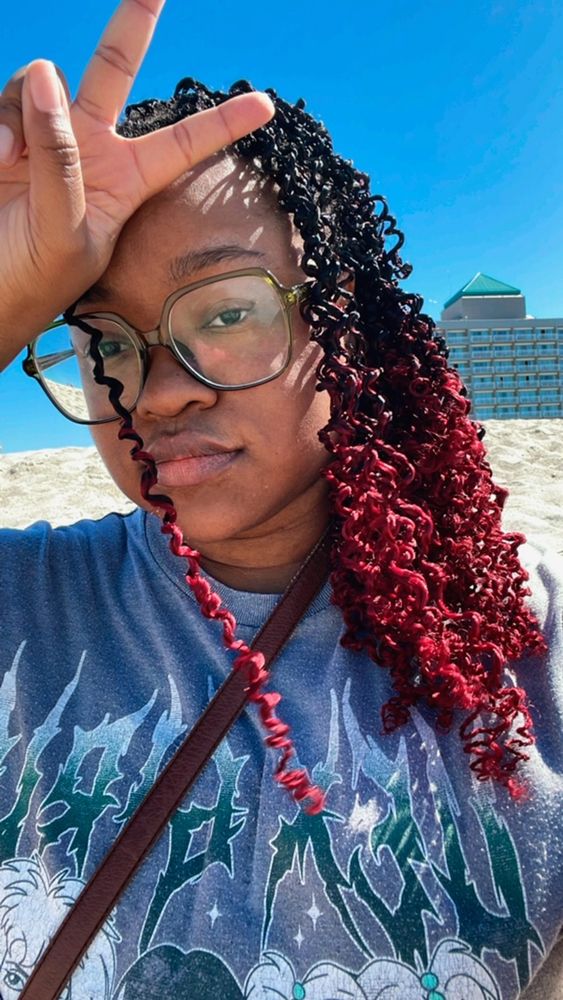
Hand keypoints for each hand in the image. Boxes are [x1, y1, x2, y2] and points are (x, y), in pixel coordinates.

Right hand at [0, 0, 272, 368]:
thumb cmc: (36, 279)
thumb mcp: (66, 233)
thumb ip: (63, 161)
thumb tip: (48, 80)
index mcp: (125, 181)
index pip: (181, 144)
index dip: (221, 125)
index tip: (267, 106)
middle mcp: (88, 148)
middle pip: (114, 68)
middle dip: (133, 24)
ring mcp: (42, 137)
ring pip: (39, 81)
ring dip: (21, 112)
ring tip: (9, 165)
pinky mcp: (5, 136)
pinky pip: (2, 100)